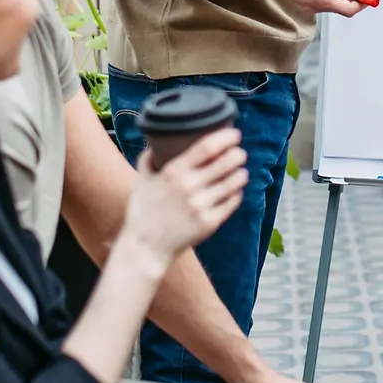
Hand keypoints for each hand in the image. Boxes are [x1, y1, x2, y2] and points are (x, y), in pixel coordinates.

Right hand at [122, 126, 247, 264]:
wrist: (145, 248)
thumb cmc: (142, 212)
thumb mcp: (141, 182)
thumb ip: (148, 160)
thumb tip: (153, 142)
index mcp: (173, 172)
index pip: (207, 147)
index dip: (225, 138)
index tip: (234, 134)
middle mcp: (189, 187)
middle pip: (226, 162)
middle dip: (238, 154)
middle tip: (239, 152)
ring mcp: (201, 206)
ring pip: (233, 182)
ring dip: (240, 173)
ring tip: (240, 171)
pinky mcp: (209, 223)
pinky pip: (232, 202)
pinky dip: (237, 193)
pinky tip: (234, 190)